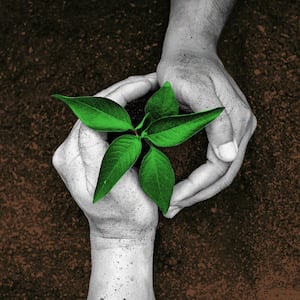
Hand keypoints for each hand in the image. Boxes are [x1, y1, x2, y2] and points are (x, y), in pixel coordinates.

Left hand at [52, 74, 158, 241]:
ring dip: (120, 95)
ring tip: (143, 86)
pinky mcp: (89, 150)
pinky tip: (135, 101)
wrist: (122, 230)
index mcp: (73, 158)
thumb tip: (101, 120)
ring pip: (98, 110)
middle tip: (146, 81)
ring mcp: (78, 149)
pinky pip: (103, 120)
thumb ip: (100, 155)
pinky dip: (120, 108)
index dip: (118, 95)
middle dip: (121, 90)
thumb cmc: (124, 214)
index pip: (93, 114)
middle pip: (93, 108)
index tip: (143, 85)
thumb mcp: (115, 188)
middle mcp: (70, 150)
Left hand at [157, 52, 256, 217]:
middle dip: (196, 195)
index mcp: (236, 121)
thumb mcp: (194, 89)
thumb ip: (216, 121)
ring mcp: (235, 129)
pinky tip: (186, 186)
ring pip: (220, 172)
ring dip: (199, 191)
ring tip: (176, 204)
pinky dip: (201, 178)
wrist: (189, 51)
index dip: (195, 188)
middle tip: (171, 209)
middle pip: (222, 175)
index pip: (218, 168)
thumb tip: (229, 157)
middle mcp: (240, 128)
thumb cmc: (184, 68)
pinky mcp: (225, 129)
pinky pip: (216, 161)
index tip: (172, 200)